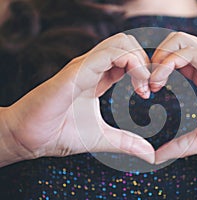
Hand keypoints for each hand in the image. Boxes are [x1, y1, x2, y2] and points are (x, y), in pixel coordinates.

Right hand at [1, 33, 154, 165]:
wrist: (29, 138)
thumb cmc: (60, 134)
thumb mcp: (103, 138)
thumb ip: (127, 143)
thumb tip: (150, 156)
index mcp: (97, 76)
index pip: (126, 56)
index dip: (142, 70)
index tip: (147, 93)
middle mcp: (92, 66)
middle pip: (126, 42)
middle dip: (144, 61)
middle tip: (148, 87)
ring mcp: (84, 66)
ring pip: (121, 42)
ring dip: (140, 61)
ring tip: (143, 87)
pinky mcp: (77, 71)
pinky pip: (110, 54)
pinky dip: (131, 64)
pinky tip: (136, 86)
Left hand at [150, 32, 196, 163]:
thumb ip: (181, 145)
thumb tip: (156, 157)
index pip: (174, 57)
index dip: (156, 69)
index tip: (146, 90)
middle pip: (174, 42)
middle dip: (154, 58)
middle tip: (146, 84)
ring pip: (179, 41)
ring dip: (159, 58)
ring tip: (153, 83)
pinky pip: (192, 52)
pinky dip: (169, 63)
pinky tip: (161, 83)